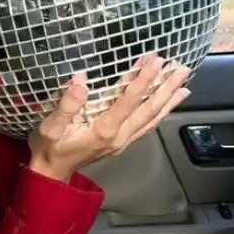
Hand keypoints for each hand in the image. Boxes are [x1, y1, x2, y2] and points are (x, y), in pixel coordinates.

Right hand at [28, 53, 190, 182]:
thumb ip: (67, 105)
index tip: (155, 61)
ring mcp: (123, 141)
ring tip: (184, 82)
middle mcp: (119, 136)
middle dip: (165, 87)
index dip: (143, 79)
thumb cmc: (49, 148)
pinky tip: (169, 103)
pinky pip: (147, 125)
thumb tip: (80, 80)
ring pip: (151, 117)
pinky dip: (161, 112)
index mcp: (103, 130)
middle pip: (148, 109)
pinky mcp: (123, 142)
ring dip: (168, 99)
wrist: (51, 173)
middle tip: (181, 68)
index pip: (129, 100)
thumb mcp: (50, 127)